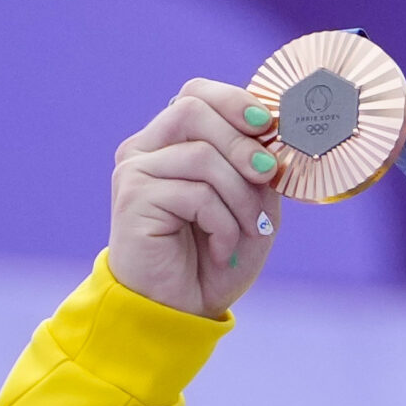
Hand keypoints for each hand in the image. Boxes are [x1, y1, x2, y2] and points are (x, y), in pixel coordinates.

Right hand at [108, 79, 283, 316]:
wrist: (180, 311)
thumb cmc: (214, 258)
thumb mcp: (251, 206)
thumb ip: (258, 167)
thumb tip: (273, 133)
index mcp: (169, 142)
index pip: (195, 94)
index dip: (234, 101)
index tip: (267, 127)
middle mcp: (144, 149)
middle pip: (193, 110)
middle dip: (241, 143)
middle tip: (267, 176)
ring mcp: (135, 172)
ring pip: (201, 155)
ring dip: (240, 196)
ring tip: (248, 230)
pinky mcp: (133, 198)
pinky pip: (196, 194)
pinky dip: (223, 223)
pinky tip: (222, 248)